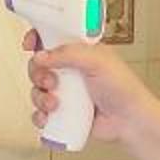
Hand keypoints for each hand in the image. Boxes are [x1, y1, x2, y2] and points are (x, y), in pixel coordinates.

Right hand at [23, 30, 159, 155]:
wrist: (129, 121)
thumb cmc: (122, 88)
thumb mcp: (97, 61)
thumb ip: (68, 54)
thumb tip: (40, 56)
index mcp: (78, 52)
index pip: (51, 38)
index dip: (37, 38)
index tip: (29, 44)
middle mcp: (69, 70)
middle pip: (38, 65)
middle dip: (38, 74)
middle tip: (51, 82)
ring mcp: (65, 92)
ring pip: (36, 90)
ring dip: (39, 97)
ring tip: (54, 104)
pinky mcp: (62, 112)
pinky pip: (40, 112)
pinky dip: (40, 116)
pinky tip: (48, 117)